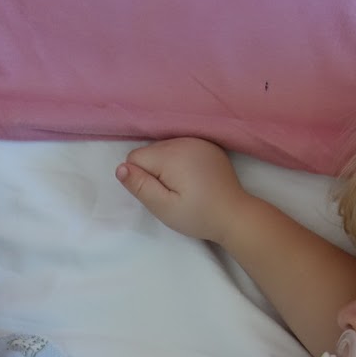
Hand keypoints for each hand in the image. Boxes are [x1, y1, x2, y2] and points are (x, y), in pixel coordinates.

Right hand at [115, 137, 252, 245]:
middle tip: (173, 194)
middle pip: (150, 152)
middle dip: (153, 171)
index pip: (134, 158)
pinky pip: (182, 148)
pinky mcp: (208, 146)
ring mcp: (198, 141)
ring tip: (185, 187)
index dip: (141, 179)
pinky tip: (194, 178)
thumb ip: (140, 186)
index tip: (160, 194)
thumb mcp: (164, 207)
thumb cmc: (198, 215)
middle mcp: (183, 141)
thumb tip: (120, 168)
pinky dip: (181, 161)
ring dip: (167, 166)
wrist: (235, 215)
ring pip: (164, 149)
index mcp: (170, 154)